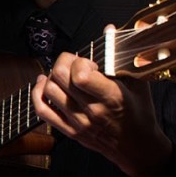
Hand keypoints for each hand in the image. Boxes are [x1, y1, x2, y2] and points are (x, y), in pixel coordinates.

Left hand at [31, 47, 172, 176]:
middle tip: (72, 62)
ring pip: (48, 92)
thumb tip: (109, 29)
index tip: (88, 62)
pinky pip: (42, 111)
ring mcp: (77, 122)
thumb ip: (122, 56)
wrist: (137, 146)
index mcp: (111, 97)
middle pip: (59, 79)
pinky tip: (43, 85)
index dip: (79, 61)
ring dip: (50, 77)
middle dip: (63, 62)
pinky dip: (37, 95)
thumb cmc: (138, 113)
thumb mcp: (138, 82)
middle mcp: (91, 110)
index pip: (79, 75)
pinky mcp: (68, 131)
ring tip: (61, 73)